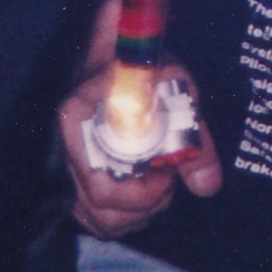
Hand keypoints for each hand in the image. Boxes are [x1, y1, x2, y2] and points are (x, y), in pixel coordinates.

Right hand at [58, 0, 224, 240]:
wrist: (119, 53)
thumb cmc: (144, 65)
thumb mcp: (175, 87)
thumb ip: (193, 136)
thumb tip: (207, 186)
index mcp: (78, 122)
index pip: (101, 185)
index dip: (140, 193)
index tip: (167, 175)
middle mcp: (64, 148)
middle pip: (98, 207)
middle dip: (144, 206)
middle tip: (170, 182)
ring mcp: (67, 164)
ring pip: (96, 218)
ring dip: (136, 215)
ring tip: (161, 188)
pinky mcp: (75, 175)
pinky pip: (93, 217)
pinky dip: (124, 218)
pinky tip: (145, 198)